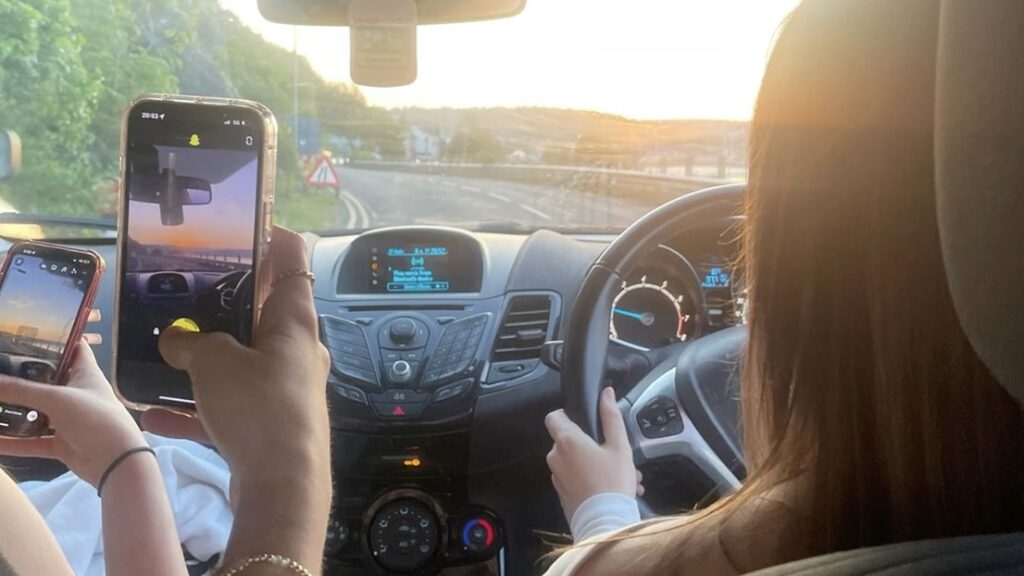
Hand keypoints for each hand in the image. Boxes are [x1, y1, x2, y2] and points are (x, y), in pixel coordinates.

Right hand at [0, 342, 145, 485]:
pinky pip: (32, 441)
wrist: (116, 462)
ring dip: (14, 412)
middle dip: (22, 378)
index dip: (56, 337)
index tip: (28, 332)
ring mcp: (69, 420)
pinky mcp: (62, 444)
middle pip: (47, 381)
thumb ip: (22, 390)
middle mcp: (77, 394)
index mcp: (85, 374)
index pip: (73, 348)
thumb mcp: (57, 399)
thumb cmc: (95, 419)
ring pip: (36, 413)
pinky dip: (13, 442)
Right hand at [141, 227, 330, 484]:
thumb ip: (191, 342)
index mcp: (295, 321)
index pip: (293, 261)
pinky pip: (227, 407)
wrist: (282, 484)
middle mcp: (296, 351)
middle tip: (185, 290)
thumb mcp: (214, 362)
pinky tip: (154, 412)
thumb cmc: (260, 407)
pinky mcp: (269, 425)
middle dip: (223, 303)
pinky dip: (195, 408)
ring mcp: (285, 389)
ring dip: (203, 358)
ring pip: (241, 362)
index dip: (272, 238)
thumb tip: (176, 341)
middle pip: (262, 313)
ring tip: (163, 349)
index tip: (246, 226)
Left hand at [544, 387, 642, 521]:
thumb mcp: (619, 446)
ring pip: (574, 460)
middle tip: (613, 453)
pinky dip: (590, 478)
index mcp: (567, 441)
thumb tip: (606, 393)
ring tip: (620, 474)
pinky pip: (574, 478)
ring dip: (594, 463)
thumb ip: (611, 416)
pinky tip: (611, 485)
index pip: (553, 416)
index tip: (584, 422)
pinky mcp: (561, 492)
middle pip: (567, 440)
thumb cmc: (612, 483)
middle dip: (590, 444)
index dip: (567, 415)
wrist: (605, 522)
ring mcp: (556, 476)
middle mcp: (556, 457)